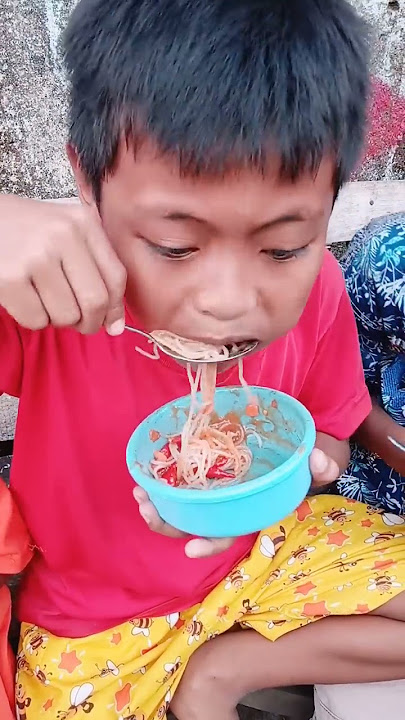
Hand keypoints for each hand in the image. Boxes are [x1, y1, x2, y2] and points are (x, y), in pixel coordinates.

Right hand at [0, 195, 125, 334]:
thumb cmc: (25, 231)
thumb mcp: (65, 232)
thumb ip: (94, 270)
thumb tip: (114, 326)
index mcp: (83, 223)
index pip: (116, 277)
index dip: (116, 309)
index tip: (111, 324)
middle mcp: (63, 235)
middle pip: (95, 301)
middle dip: (90, 323)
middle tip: (78, 323)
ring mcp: (36, 256)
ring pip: (66, 315)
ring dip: (56, 319)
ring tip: (43, 299)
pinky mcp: (10, 278)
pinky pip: (37, 320)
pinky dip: (32, 318)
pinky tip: (25, 298)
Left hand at [133, 446, 338, 557]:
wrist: (295, 448)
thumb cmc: (302, 464)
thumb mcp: (316, 465)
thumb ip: (320, 466)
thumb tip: (318, 461)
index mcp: (250, 512)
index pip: (229, 533)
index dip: (209, 543)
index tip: (189, 548)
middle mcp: (229, 508)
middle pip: (194, 526)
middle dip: (168, 523)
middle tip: (147, 508)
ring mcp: (216, 494)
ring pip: (182, 509)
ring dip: (158, 505)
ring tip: (140, 492)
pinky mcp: (207, 476)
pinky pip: (182, 484)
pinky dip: (164, 482)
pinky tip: (149, 471)